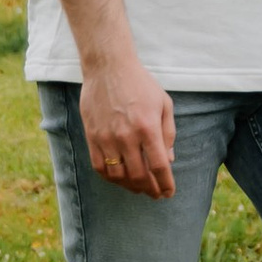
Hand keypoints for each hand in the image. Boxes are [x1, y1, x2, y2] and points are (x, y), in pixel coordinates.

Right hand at [80, 55, 175, 197]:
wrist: (108, 68)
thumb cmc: (140, 84)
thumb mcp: (164, 103)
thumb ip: (168, 133)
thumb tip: (168, 159)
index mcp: (148, 127)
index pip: (159, 166)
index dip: (165, 184)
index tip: (168, 193)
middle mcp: (127, 136)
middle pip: (139, 176)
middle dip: (150, 189)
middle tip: (155, 194)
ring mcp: (107, 138)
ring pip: (118, 176)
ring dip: (131, 187)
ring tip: (139, 188)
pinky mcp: (92, 137)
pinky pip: (100, 167)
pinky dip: (111, 178)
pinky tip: (120, 179)